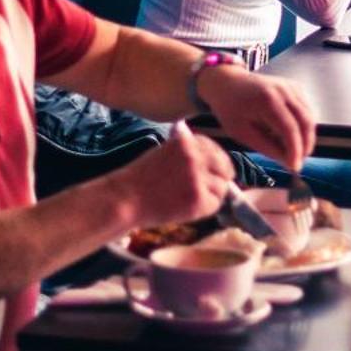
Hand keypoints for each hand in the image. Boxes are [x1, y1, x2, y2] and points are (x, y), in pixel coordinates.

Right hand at [108, 124, 233, 230]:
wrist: (125, 200)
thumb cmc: (141, 178)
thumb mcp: (164, 151)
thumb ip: (187, 149)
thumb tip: (211, 149)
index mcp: (187, 141)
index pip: (216, 149)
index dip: (215, 162)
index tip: (209, 171)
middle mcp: (195, 156)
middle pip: (225, 167)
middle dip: (220, 177)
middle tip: (208, 188)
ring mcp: (198, 178)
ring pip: (222, 187)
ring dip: (212, 194)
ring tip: (190, 198)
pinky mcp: (198, 200)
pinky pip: (215, 204)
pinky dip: (206, 208)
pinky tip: (189, 208)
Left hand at [195, 64, 315, 172]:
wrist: (227, 83)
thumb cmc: (230, 108)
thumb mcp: (241, 133)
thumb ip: (266, 147)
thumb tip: (287, 162)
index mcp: (267, 100)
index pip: (290, 129)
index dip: (295, 151)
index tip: (294, 168)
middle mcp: (283, 90)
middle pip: (306, 122)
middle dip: (305, 146)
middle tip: (297, 162)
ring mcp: (291, 87)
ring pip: (309, 117)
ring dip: (306, 137)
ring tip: (294, 152)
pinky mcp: (295, 87)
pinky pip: (306, 110)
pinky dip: (304, 126)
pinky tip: (292, 135)